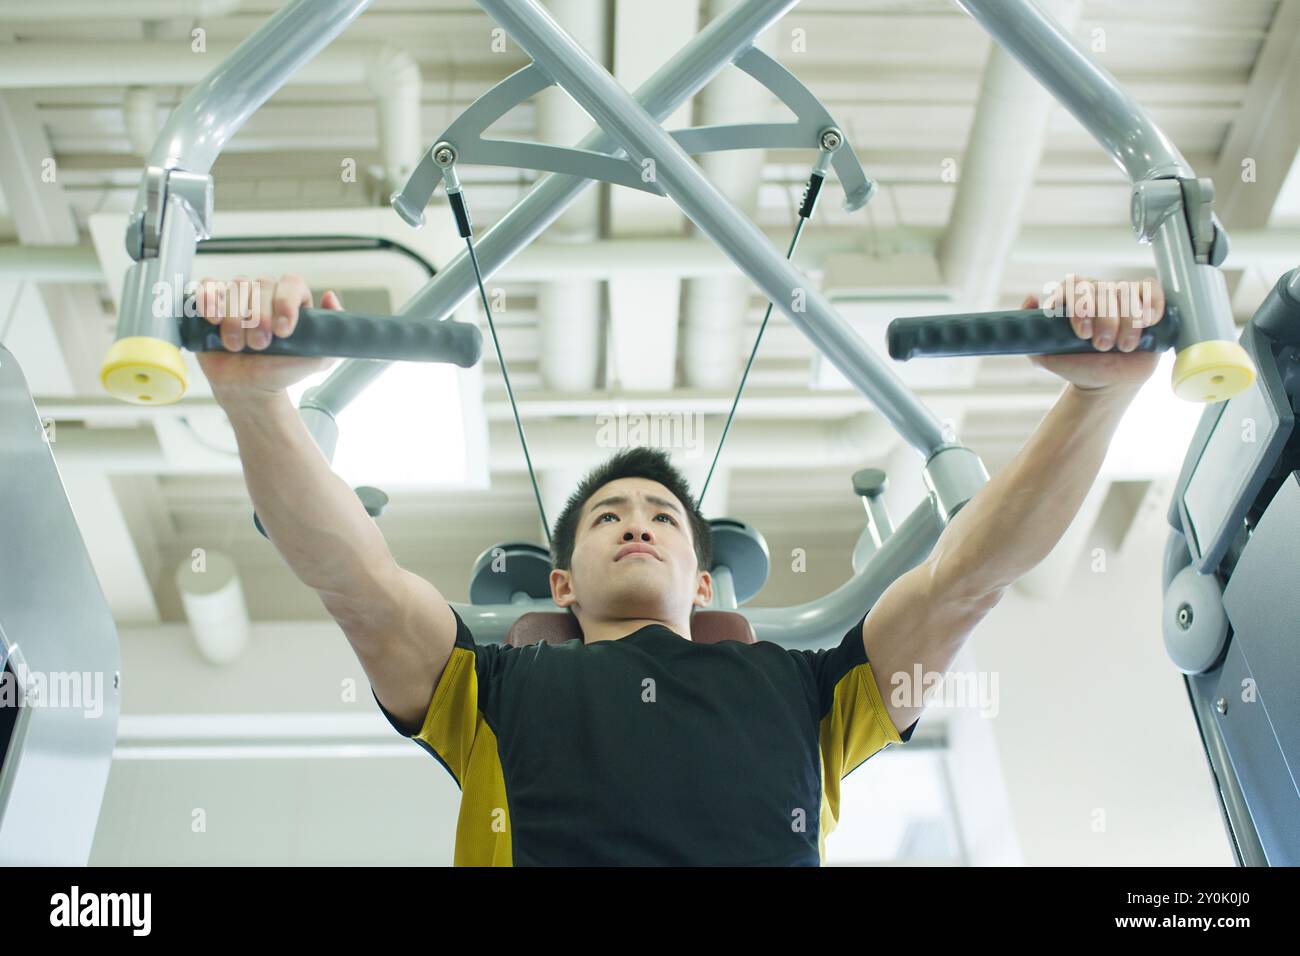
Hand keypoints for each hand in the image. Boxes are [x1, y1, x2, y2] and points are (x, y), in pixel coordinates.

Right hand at [194, 273, 339, 403]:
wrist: (250, 388)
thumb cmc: (282, 371)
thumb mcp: (318, 358)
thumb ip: (331, 333)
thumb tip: (330, 297)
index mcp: (292, 299)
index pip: (291, 283)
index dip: (286, 303)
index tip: (283, 331)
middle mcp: (265, 293)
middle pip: (262, 285)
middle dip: (259, 318)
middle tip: (259, 346)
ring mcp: (238, 296)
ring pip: (236, 287)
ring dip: (235, 319)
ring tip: (236, 346)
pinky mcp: (212, 303)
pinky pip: (207, 287)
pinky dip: (209, 301)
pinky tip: (214, 322)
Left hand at [1023, 273, 1164, 393]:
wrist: (1106, 385)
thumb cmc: (1078, 366)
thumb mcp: (1045, 354)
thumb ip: (1032, 330)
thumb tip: (1030, 298)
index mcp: (1073, 300)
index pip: (1073, 286)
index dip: (1079, 305)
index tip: (1082, 333)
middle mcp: (1097, 295)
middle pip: (1102, 288)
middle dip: (1104, 319)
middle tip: (1102, 345)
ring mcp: (1122, 298)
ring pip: (1126, 292)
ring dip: (1127, 322)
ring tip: (1123, 347)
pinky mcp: (1148, 305)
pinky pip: (1151, 290)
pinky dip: (1151, 303)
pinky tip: (1148, 322)